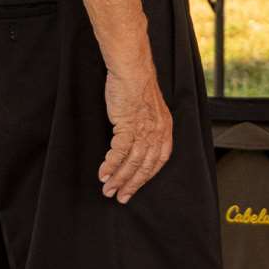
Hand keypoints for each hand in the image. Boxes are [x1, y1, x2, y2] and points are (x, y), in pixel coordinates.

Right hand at [98, 67, 172, 203]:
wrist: (133, 71)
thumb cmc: (138, 88)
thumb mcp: (151, 111)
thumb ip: (148, 129)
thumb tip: (138, 146)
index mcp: (165, 130)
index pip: (158, 161)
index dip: (146, 177)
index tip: (135, 188)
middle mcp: (157, 133)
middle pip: (145, 166)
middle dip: (132, 184)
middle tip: (120, 197)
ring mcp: (143, 130)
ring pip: (132, 162)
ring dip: (119, 178)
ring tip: (108, 189)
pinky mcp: (128, 125)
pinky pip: (119, 151)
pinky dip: (111, 165)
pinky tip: (103, 173)